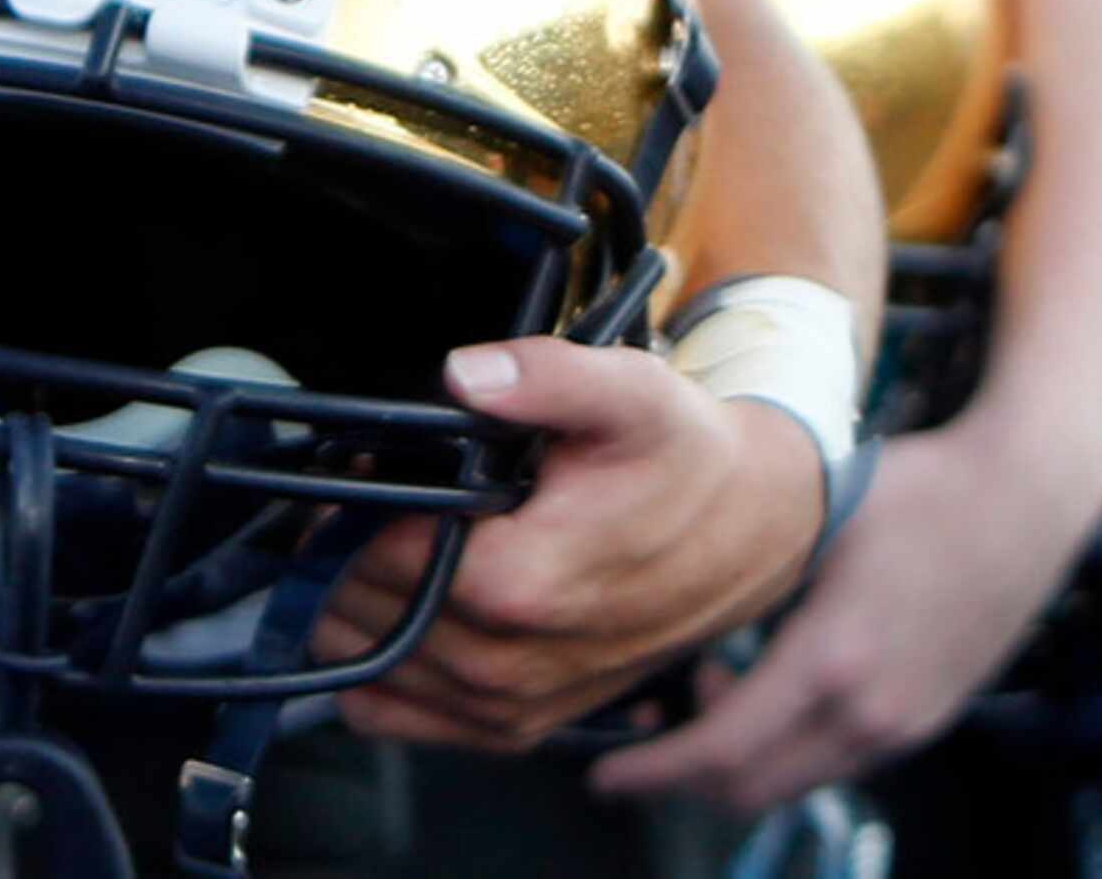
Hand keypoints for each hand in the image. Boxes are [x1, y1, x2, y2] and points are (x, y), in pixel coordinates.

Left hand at [318, 338, 823, 752]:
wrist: (751, 531)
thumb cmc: (685, 462)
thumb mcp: (630, 392)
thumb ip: (545, 375)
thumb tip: (465, 373)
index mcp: (516, 583)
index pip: (365, 553)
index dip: (355, 503)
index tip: (380, 465)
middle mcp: (502, 664)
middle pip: (354, 611)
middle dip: (350, 551)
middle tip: (391, 499)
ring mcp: (506, 707)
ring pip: (364, 666)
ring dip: (358, 607)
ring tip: (403, 545)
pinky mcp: (513, 728)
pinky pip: (396, 716)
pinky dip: (381, 669)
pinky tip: (408, 610)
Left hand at [588, 415, 1101, 812]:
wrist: (1030, 494)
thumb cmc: (925, 487)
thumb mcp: (817, 518)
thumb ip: (752, 576)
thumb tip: (674, 599)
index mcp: (831, 662)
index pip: (719, 753)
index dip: (651, 774)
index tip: (605, 774)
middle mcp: (870, 712)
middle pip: (751, 789)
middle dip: (688, 775)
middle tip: (651, 734)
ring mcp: (906, 723)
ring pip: (797, 778)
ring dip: (746, 758)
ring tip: (722, 687)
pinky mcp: (930, 716)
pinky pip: (840, 760)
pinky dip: (794, 745)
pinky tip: (784, 682)